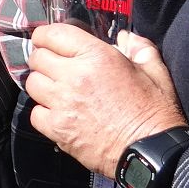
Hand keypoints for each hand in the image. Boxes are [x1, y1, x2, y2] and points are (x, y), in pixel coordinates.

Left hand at [25, 23, 185, 176]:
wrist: (149, 153)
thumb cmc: (155, 113)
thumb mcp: (156, 72)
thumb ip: (139, 48)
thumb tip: (126, 37)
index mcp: (97, 57)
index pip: (53, 34)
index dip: (46, 35)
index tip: (48, 40)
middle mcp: (75, 76)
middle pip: (37, 57)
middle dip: (44, 58)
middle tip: (55, 66)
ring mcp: (63, 104)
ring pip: (32, 83)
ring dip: (42, 84)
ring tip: (56, 89)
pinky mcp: (58, 129)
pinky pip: (35, 113)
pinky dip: (43, 112)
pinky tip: (58, 113)